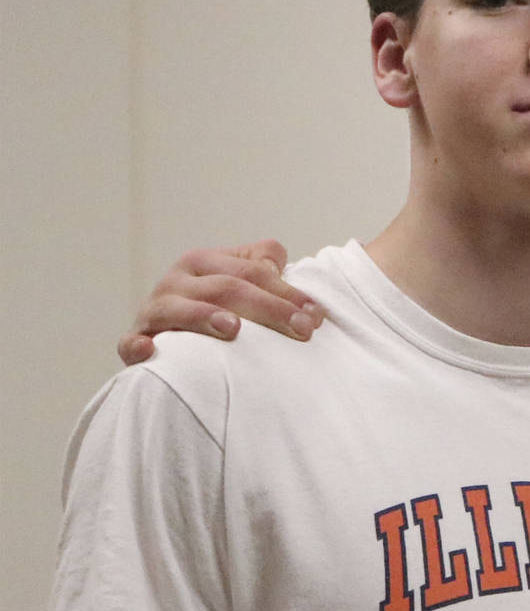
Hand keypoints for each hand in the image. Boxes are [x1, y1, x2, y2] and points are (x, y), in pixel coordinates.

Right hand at [116, 241, 322, 365]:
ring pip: (179, 309)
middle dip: (269, 309)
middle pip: (226, 289)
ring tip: (233, 329)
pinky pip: (130, 342)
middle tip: (303, 330)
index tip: (317, 316)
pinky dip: (137, 345)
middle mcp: (177, 280)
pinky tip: (150, 349)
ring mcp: (154, 309)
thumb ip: (263, 266)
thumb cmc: (219, 307)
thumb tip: (278, 264)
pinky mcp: (136, 339)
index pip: (251, 271)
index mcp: (204, 262)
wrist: (169, 334)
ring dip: (205, 317)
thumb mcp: (240, 280)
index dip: (287, 292)